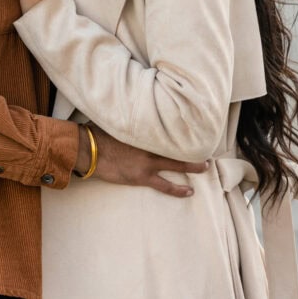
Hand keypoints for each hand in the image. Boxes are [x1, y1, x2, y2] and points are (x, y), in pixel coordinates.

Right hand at [77, 124, 208, 197]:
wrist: (90, 149)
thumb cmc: (98, 132)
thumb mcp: (115, 120)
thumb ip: (127, 118)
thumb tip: (130, 107)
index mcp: (143, 129)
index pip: (167, 127)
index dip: (179, 128)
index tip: (191, 126)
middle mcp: (149, 144)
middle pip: (176, 145)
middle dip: (192, 146)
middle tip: (207, 145)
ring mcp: (147, 161)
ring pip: (176, 164)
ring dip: (192, 165)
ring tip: (206, 166)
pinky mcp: (141, 176)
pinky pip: (165, 185)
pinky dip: (178, 189)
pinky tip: (189, 191)